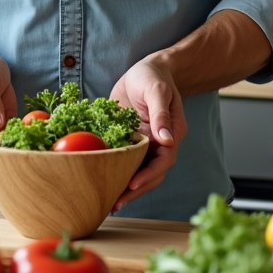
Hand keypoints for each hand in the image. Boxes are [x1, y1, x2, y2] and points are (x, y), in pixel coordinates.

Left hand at [109, 57, 186, 211]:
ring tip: (109, 202)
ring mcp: (145, 143)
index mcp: (171, 133)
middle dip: (135, 189)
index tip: (132, 185)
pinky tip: (101, 182)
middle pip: (151, 173)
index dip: (149, 175)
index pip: (163, 161)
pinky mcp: (130, 140)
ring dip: (125, 186)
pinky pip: (125, 159)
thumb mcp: (157, 91)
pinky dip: (115, 171)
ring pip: (138, 171)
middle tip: (116, 203)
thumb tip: (166, 140)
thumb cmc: (153, 76)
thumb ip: (160, 115)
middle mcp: (159, 143)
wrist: (145, 69)